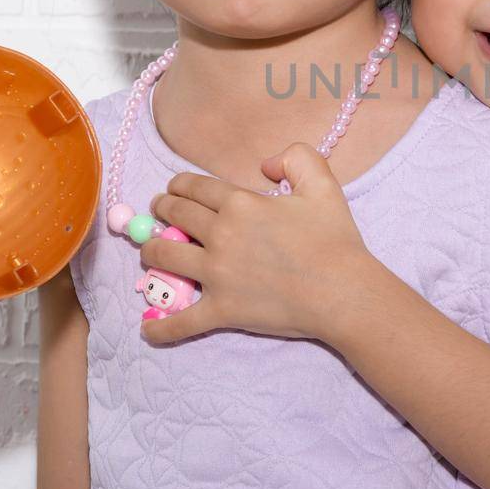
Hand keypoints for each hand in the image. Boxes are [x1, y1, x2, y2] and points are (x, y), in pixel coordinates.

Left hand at [138, 143, 378, 345]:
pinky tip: (148, 330)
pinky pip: (182, 321)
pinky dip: (162, 328)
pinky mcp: (222, 309)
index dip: (178, 185)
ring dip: (150, 252)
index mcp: (241, 203)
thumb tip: (265, 164)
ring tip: (149, 252)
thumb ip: (295, 158)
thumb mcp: (322, 183)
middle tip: (159, 211)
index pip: (195, 188)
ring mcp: (217, 275)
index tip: (173, 189)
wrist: (342, 291)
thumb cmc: (334, 239)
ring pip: (164, 258)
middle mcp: (221, 235)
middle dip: (161, 210)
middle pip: (175, 216)